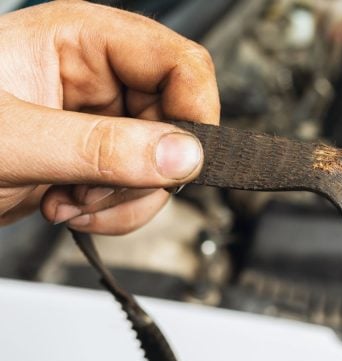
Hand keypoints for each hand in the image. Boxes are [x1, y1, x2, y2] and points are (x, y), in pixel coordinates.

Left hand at [0, 1, 218, 233]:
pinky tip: (71, 208)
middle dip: (148, 170)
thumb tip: (182, 154)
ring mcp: (97, 121)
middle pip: (178, 120)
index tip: (185, 159)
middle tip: (104, 190)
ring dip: (128, 198)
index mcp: (79, 39)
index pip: (178, 62)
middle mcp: (96, 75)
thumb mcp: (10, 141)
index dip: (194, 110)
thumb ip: (99, 148)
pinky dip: (115, 211)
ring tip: (73, 203)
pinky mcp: (93, 160)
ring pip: (164, 163)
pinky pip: (139, 188)